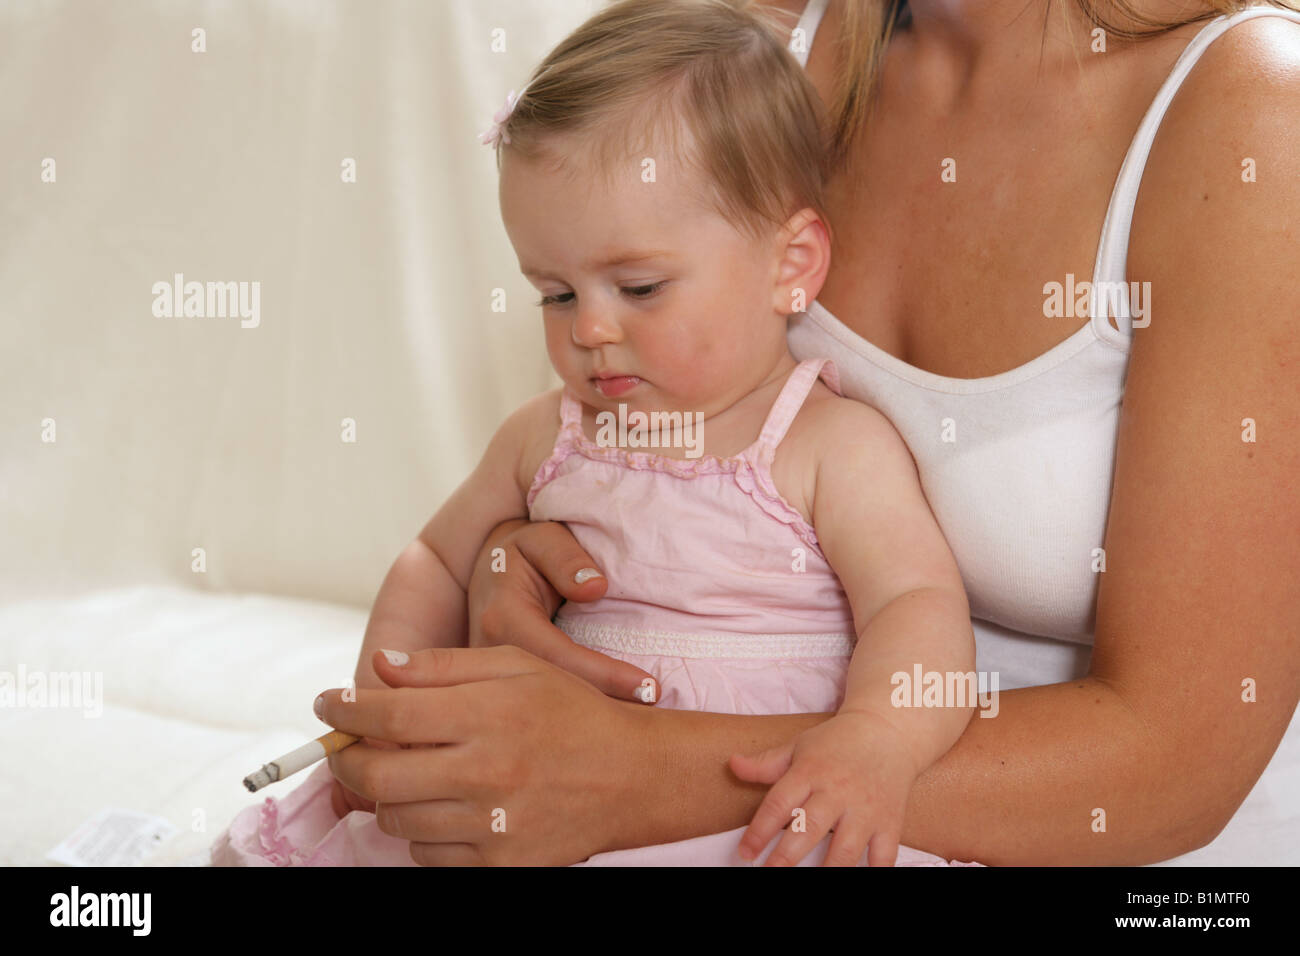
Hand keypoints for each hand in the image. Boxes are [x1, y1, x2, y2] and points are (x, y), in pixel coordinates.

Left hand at [316, 645, 654, 864]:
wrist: (633, 777)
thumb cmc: (571, 712)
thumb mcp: (516, 667)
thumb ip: (444, 667)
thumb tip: (381, 666)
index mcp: (488, 715)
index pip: (387, 714)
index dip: (344, 708)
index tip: (328, 703)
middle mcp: (487, 772)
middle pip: (376, 777)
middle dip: (346, 760)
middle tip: (349, 748)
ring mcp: (493, 826)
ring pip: (396, 820)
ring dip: (389, 796)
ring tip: (414, 773)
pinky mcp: (501, 867)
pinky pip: (428, 858)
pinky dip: (424, 834)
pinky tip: (448, 807)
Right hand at [468, 518, 657, 702]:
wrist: (490, 570)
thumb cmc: (523, 552)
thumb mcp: (542, 538)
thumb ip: (566, 558)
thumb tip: (595, 588)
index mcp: (501, 618)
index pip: (559, 656)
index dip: (605, 675)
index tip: (649, 688)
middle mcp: (489, 656)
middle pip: (551, 694)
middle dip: (606, 705)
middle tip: (657, 709)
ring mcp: (490, 680)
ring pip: (543, 707)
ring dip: (592, 717)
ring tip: (643, 722)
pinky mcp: (500, 691)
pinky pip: (537, 706)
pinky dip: (576, 715)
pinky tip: (614, 719)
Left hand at [730, 710, 917, 866]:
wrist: (888, 730)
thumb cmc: (836, 742)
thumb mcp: (799, 746)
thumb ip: (766, 763)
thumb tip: (732, 765)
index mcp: (810, 772)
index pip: (779, 804)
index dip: (759, 831)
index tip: (745, 853)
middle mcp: (837, 792)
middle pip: (809, 829)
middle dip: (786, 857)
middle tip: (768, 873)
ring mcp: (866, 809)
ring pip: (845, 850)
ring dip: (826, 871)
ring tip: (808, 883)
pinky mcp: (890, 822)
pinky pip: (885, 855)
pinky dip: (874, 872)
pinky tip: (857, 879)